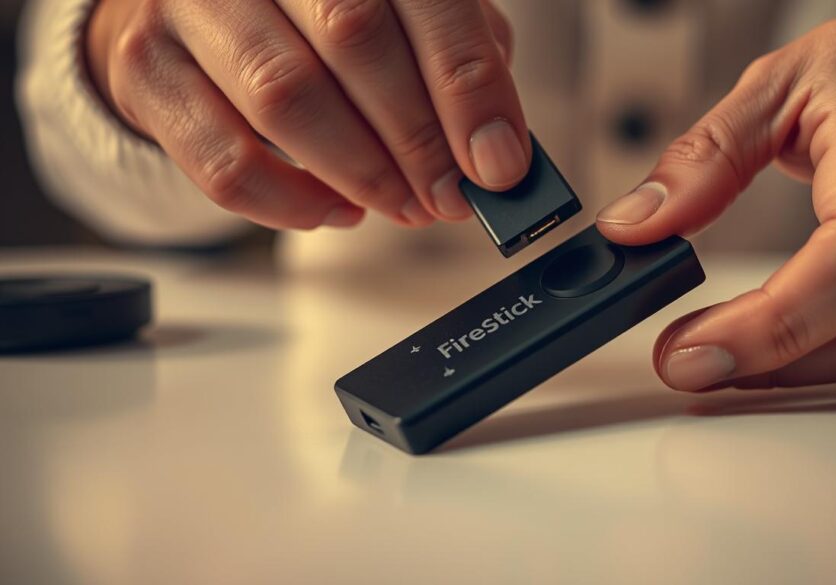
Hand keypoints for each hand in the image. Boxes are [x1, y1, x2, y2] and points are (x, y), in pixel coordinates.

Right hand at [86, 0, 528, 229]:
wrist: (190, 7)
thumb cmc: (308, 12)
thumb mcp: (396, 10)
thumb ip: (450, 56)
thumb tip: (499, 146)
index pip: (424, 0)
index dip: (467, 87)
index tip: (497, 163)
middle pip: (354, 41)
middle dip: (417, 140)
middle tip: (450, 196)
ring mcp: (193, 4)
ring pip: (286, 98)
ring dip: (361, 174)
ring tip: (403, 206)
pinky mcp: (147, 69)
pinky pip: (224, 160)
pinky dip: (290, 203)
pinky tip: (333, 210)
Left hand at [597, 18, 835, 390]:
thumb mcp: (773, 87)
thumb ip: (702, 158)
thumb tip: (635, 226)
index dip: (776, 316)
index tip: (696, 348)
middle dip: (766, 357)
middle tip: (688, 363)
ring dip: (792, 373)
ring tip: (722, 359)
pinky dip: (834, 369)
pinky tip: (784, 358)